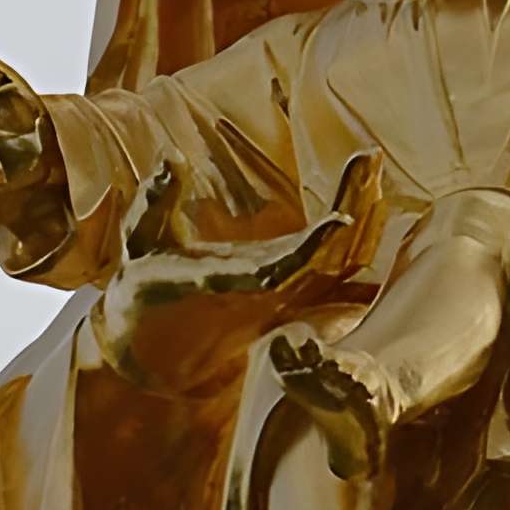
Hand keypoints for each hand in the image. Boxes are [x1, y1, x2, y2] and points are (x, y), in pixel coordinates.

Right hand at [91, 154, 385, 391]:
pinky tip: (371, 197)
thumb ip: (154, 203)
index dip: (314, 249)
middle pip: (326, 263)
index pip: (280, 272)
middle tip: (369, 160)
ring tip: (372, 167)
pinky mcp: (294, 294)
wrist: (158, 348)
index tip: (343, 218)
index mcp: (229, 285)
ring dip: (362, 217)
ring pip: (339, 266)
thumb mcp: (137, 243)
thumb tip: (170, 160)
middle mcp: (267, 296)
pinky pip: (339, 270)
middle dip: (352, 211)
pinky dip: (358, 236)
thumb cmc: (142, 291)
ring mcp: (286, 298)